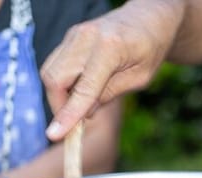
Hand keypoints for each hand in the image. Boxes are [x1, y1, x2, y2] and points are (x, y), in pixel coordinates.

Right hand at [40, 0, 183, 140]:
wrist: (150, 18)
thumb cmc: (151, 48)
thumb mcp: (140, 79)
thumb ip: (110, 94)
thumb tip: (84, 113)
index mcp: (110, 48)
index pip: (83, 89)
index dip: (68, 115)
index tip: (55, 135)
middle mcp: (86, 37)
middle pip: (55, 79)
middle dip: (60, 107)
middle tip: (75, 125)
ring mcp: (75, 34)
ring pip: (50, 72)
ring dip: (61, 96)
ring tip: (84, 105)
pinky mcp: (70, 36)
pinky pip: (56, 64)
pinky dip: (63, 83)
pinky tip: (82, 90)